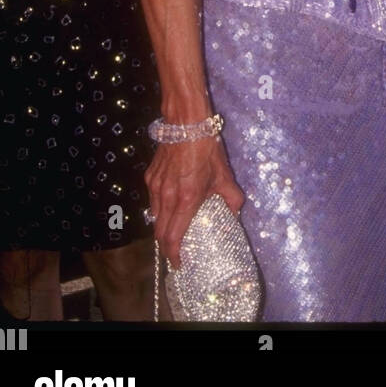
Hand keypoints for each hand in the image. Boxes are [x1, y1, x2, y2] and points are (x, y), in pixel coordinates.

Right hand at [144, 135, 244, 270]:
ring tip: (174, 231)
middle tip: (177, 252)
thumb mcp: (224, 174)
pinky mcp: (150, 177)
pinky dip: (160, 210)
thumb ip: (231, 197)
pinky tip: (170, 206)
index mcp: (186, 199)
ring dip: (162, 228)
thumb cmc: (207, 148)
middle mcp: (167, 196)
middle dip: (167, 246)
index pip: (172, 237)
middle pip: (159, 232)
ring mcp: (155, 187)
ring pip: (154, 217)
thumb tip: (235, 213)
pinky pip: (152, 201)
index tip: (179, 264)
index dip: (174, 255)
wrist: (186, 123)